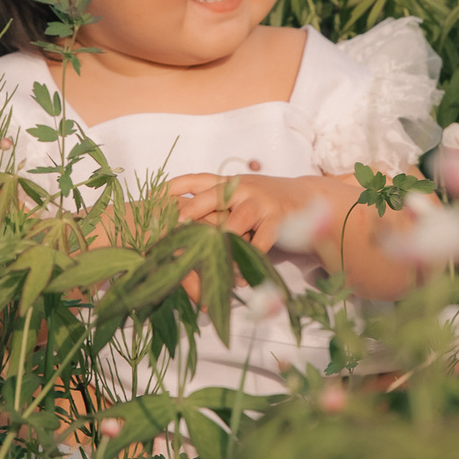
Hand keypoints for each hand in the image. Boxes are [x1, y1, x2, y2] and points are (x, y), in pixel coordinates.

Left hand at [166, 172, 328, 255]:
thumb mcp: (238, 196)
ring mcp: (260, 202)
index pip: (195, 179)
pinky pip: (260, 242)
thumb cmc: (263, 203)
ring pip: (235, 222)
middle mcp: (241, 189)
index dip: (173, 187)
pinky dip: (248, 262)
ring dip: (221, 244)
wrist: (306, 198)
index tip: (152, 198)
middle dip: (190, 213)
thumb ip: (215, 206)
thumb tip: (178, 224)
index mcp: (228, 183)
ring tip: (207, 261)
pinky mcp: (277, 219)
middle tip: (173, 230)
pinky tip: (239, 279)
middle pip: (211, 198)